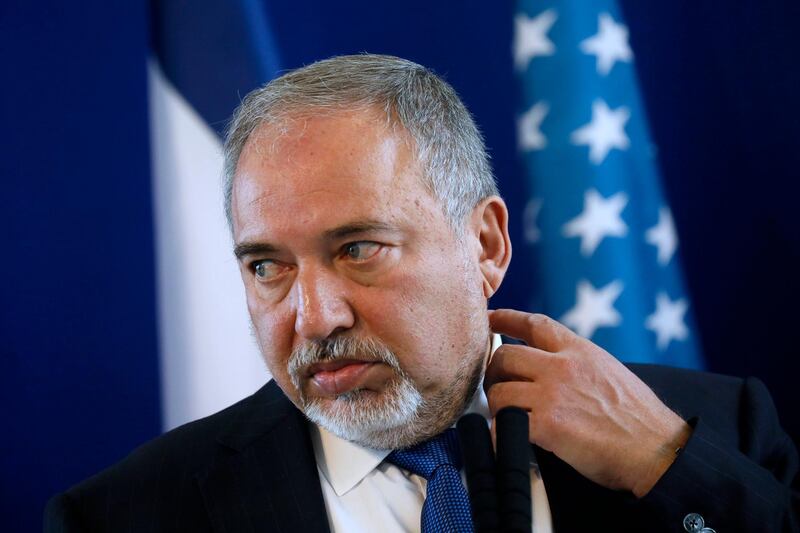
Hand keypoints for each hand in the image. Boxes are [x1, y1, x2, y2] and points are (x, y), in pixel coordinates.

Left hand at [485, 309, 691, 496]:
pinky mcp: (547, 425)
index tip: (491, 318)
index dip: (508, 318)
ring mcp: (553, 394)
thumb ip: (579, 365)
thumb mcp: (611, 372)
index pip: (536, 325)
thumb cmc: (641, 420)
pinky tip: (506, 439)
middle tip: (498, 388)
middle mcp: (563, 366)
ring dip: (497, 406)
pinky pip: (505, 423)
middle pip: (506, 356)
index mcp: (581, 351)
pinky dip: (500, 433)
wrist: (659, 450)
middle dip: (496, 372)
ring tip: (505, 418)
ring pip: (499, 391)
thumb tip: (555, 369)